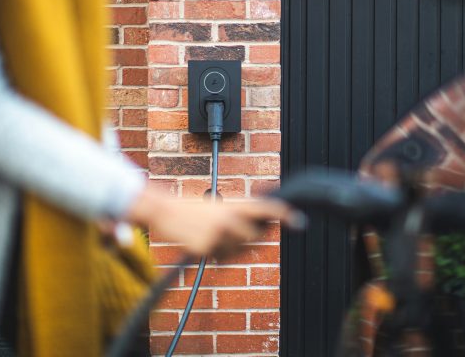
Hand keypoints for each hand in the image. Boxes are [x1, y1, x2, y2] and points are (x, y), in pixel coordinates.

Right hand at [121, 187, 305, 256]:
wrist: (165, 211)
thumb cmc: (193, 209)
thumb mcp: (219, 207)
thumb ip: (240, 215)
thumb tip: (262, 230)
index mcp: (234, 205)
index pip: (266, 208)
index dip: (285, 214)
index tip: (299, 221)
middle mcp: (230, 218)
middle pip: (256, 238)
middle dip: (248, 240)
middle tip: (231, 233)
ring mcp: (218, 234)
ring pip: (238, 251)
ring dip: (230, 249)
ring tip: (212, 235)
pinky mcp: (206, 248)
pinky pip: (221, 259)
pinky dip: (215, 255)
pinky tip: (204, 243)